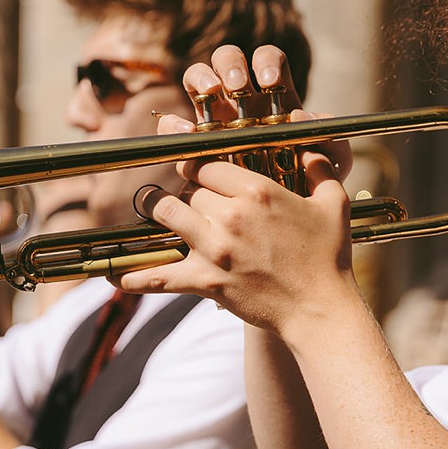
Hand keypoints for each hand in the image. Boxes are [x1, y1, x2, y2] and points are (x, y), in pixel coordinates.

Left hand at [115, 44, 361, 337]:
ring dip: (165, 213)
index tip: (204, 172)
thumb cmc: (330, 257)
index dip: (204, 167)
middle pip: (190, 190)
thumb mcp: (332, 202)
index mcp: (258, 191)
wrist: (320, 310)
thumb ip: (318, 164)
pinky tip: (114, 275)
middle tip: (205, 207)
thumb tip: (310, 138)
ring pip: (167, 214)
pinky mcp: (205, 281)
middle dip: (195, 196)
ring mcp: (214, 249)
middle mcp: (230, 216)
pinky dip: (135, 277)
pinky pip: (159, 276)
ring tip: (167, 215)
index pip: (208, 163)